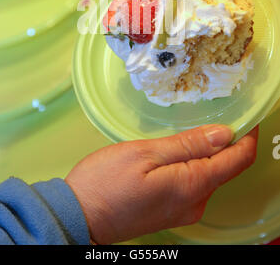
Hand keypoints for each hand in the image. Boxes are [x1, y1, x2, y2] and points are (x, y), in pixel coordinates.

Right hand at [66, 124, 257, 243]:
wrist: (78, 216)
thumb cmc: (106, 182)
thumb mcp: (145, 154)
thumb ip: (188, 144)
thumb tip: (225, 134)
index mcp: (193, 186)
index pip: (238, 160)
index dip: (247, 135)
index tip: (246, 113)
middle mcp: (196, 203)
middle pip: (225, 166)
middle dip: (226, 140)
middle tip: (214, 110)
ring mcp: (184, 209)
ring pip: (209, 174)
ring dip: (208, 151)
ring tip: (191, 126)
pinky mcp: (172, 210)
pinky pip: (194, 183)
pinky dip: (194, 163)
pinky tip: (177, 149)